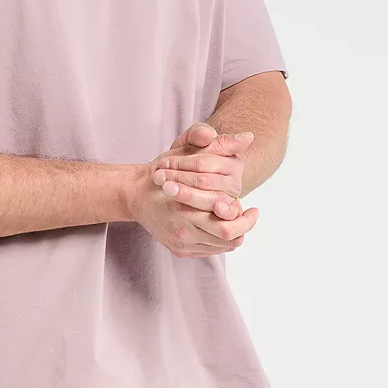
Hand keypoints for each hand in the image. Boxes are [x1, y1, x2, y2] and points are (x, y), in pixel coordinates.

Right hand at [124, 138, 259, 257]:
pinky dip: (219, 240)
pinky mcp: (179, 250)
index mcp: (184, 203)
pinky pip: (210, 251)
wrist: (135, 194)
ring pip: (221, 246)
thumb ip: (208, 139)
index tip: (252, 208)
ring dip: (234, 233)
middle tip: (251, 214)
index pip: (226, 219)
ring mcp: (180, 241)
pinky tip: (219, 224)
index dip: (243, 216)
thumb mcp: (183, 149)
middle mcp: (182, 227)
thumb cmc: (162, 170)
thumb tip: (247, 136)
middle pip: (227, 235)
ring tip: (236, 218)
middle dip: (244, 226)